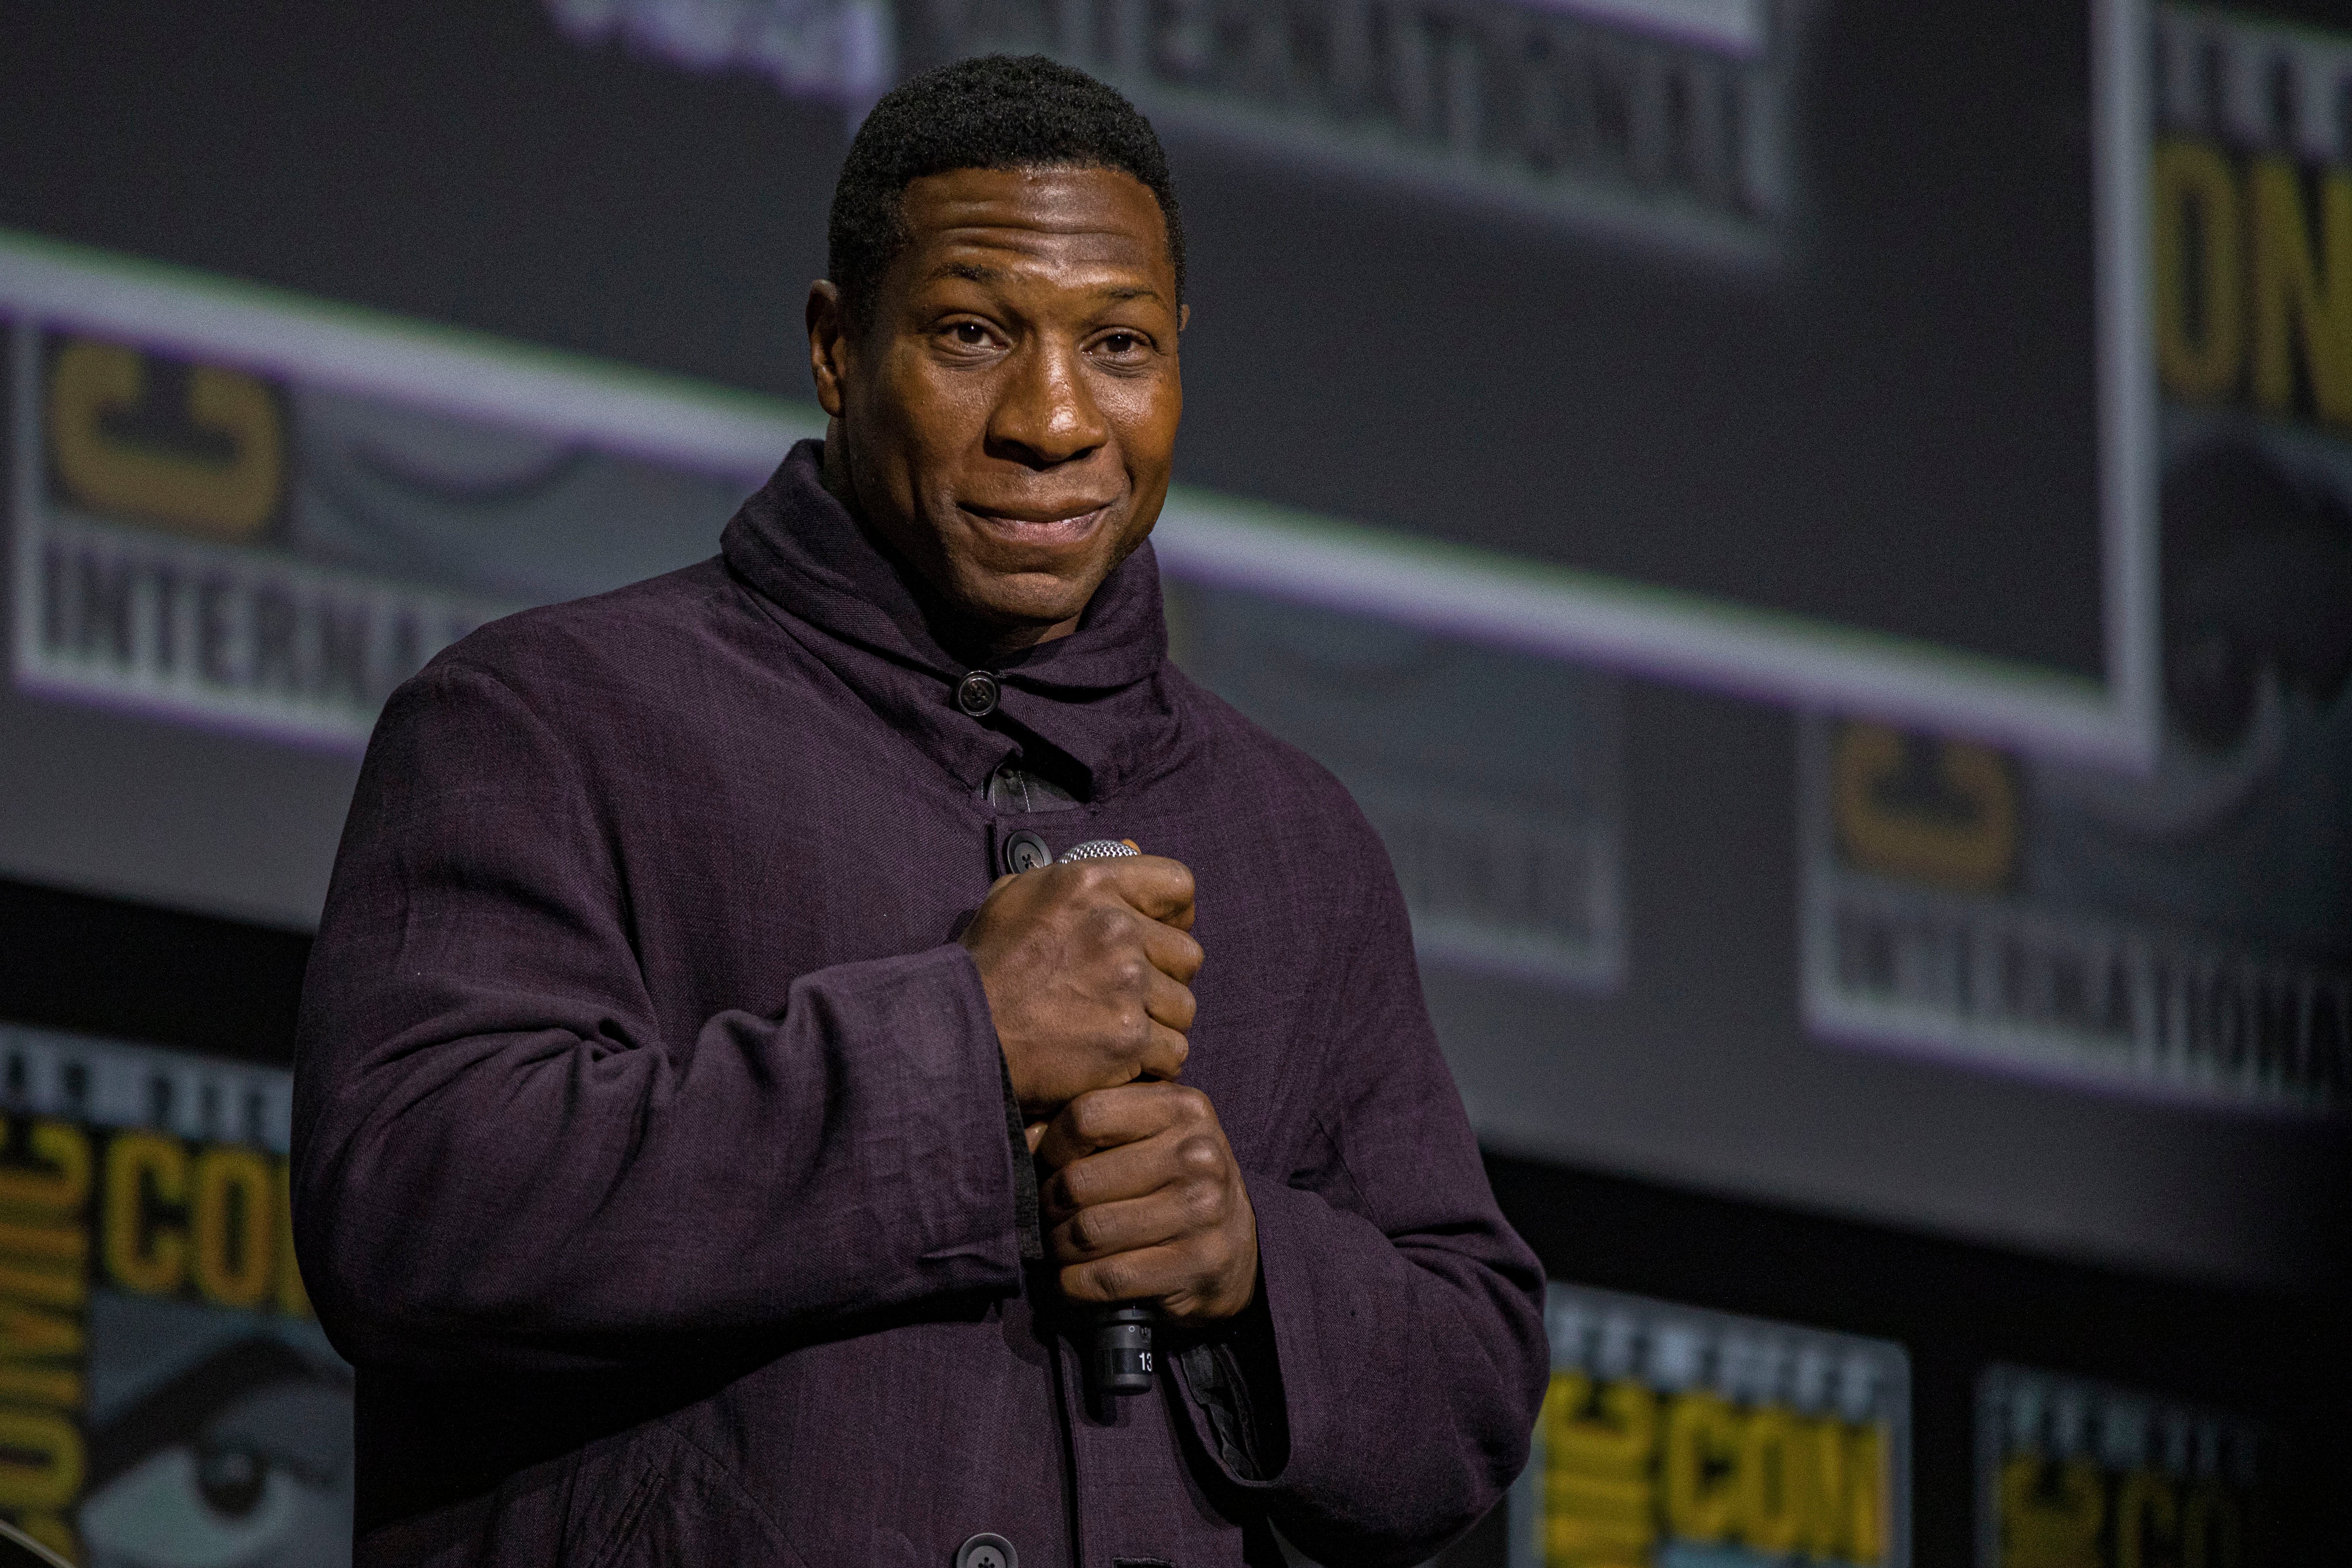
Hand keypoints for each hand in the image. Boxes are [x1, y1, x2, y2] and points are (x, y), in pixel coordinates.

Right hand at [960, 855, 1200, 1117]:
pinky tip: (1116, 1061)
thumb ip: (1076, 872)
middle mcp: (1115, 928)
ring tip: (1113, 1029)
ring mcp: (1125, 985)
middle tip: (1125, 996)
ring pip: (1183, 1007)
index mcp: (1092, 883)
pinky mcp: (1128, 1039)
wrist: (956, 1035)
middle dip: (1163, 978)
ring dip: (1157, 1023)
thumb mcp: (1017, 896)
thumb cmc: (984, 967)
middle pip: (1187, 954)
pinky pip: (1173, 1051)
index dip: (1176, 914)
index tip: (1160, 936)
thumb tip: (1130, 847)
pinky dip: (1151, 1063)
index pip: (1179, 885)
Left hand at [1033, 1082, 1257, 1323]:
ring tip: (1059, 1246)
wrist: (1240, 1249)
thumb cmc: (1176, 1182)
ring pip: (1087, 1232)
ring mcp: (1202, 1210)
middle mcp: (1198, 1153)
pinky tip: (1074, 1280)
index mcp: (1183, 1107)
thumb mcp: (1151, 1134)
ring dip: (1058, 1247)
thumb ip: (1096, 1125)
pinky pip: (1106, 1277)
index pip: (1086, 1114)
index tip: (1050, 1165)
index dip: (1051, 1145)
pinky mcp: (1197, 1263)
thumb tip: (1021, 1138)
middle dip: (1048, 1206)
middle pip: (1078, 1180)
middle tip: (1048, 1217)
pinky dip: (1075, 1284)